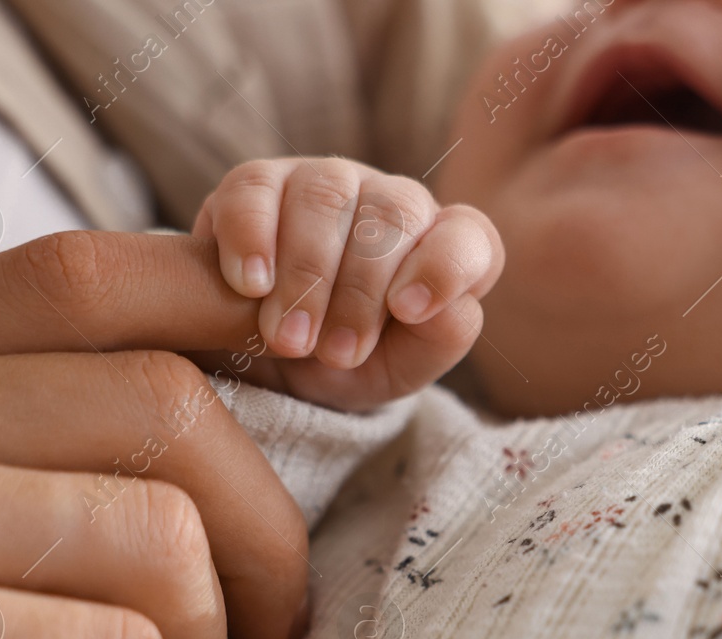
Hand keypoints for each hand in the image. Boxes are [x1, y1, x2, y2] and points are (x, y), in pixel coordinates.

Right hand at [193, 157, 503, 411]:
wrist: (258, 366)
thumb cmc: (342, 364)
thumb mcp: (393, 372)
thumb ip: (435, 342)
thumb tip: (450, 309)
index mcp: (439, 247)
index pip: (469, 236)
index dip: (444, 266)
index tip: (409, 311)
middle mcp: (389, 203)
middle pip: (394, 212)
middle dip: (361, 289)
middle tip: (333, 355)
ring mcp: (324, 183)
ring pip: (326, 195)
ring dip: (306, 273)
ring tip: (288, 339)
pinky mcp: (257, 183)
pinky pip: (256, 189)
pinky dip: (253, 236)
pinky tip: (252, 284)